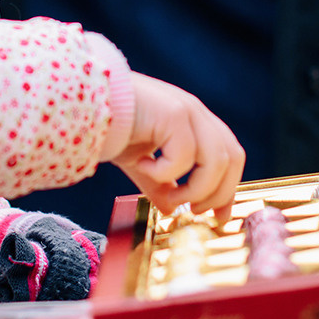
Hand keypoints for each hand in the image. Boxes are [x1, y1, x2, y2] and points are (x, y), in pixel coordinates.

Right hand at [110, 74, 243, 217]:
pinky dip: (165, 172)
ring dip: (194, 189)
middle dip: (218, 192)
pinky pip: (184, 156)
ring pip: (216, 161)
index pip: (229, 156)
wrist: (86, 102)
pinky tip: (143, 165)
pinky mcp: (173, 113)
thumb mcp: (140, 161)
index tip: (219, 217)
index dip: (228, 189)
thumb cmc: (110, 127)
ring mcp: (187, 110)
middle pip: (232, 158)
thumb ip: (159, 183)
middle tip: (194, 210)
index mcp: (195, 121)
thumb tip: (170, 209)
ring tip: (168, 196)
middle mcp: (196, 112)